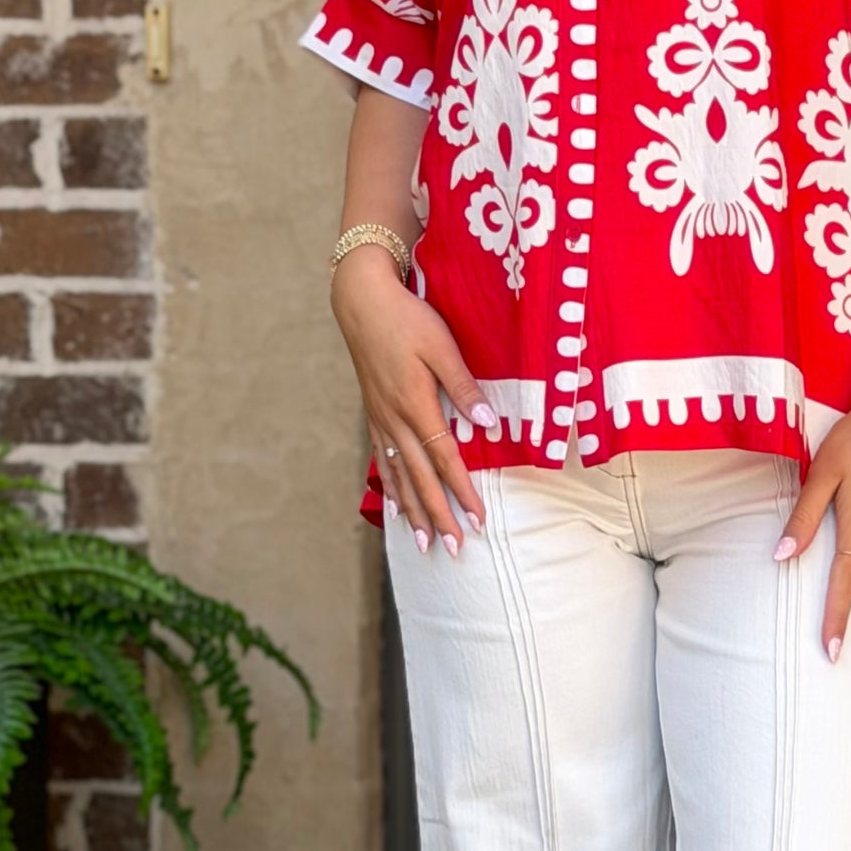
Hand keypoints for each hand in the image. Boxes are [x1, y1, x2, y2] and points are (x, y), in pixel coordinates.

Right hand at [330, 247, 496, 553]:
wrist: (361, 301)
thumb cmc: (407, 318)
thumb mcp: (442, 345)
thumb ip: (463, 387)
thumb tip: (488, 425)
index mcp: (415, 404)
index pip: (445, 460)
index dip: (462, 492)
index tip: (478, 520)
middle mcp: (395, 420)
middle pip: (421, 479)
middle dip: (440, 516)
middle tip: (455, 549)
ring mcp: (381, 420)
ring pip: (399, 476)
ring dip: (414, 512)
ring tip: (426, 543)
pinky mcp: (375, 415)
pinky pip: (383, 462)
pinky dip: (391, 488)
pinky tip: (396, 507)